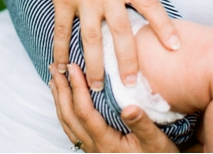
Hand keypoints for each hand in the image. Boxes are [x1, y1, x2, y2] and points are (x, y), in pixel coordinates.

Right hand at [29, 0, 179, 89]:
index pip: (151, 6)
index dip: (165, 28)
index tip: (176, 49)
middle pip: (122, 33)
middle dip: (128, 61)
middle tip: (133, 85)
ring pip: (92, 38)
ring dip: (95, 64)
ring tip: (97, 86)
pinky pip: (63, 30)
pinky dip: (61, 50)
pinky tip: (62, 67)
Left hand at [50, 63, 178, 152]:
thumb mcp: (157, 142)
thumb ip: (142, 125)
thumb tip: (129, 108)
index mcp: (106, 143)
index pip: (84, 112)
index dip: (77, 88)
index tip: (73, 68)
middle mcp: (94, 147)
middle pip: (69, 116)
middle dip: (61, 90)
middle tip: (55, 67)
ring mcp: (92, 149)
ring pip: (67, 123)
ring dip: (59, 99)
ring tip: (54, 79)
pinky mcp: (93, 148)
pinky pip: (72, 128)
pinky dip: (64, 110)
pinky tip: (64, 100)